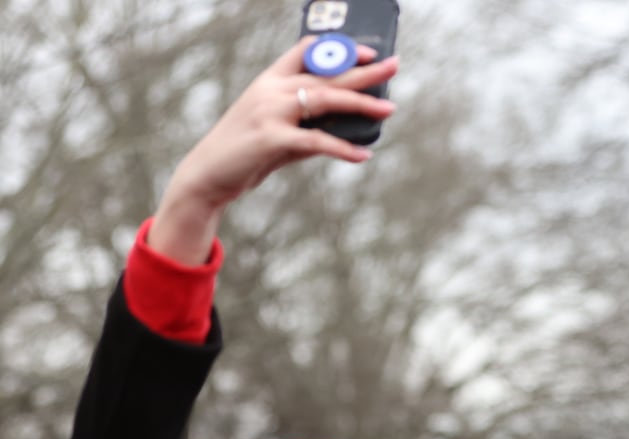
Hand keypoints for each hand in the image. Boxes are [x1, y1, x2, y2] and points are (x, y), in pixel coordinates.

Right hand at [149, 37, 398, 264]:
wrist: (208, 175)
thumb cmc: (246, 152)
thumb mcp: (280, 132)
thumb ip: (310, 124)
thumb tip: (349, 127)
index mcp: (269, 81)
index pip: (305, 51)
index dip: (337, 48)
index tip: (367, 52)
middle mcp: (270, 90)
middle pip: (325, 74)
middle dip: (363, 70)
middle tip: (394, 66)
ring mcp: (269, 111)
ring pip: (325, 99)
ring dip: (361, 104)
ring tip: (389, 109)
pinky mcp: (271, 138)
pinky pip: (317, 141)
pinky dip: (342, 148)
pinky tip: (363, 155)